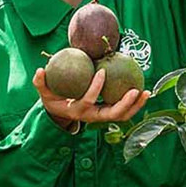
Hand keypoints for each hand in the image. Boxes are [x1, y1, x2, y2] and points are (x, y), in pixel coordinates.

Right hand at [33, 67, 150, 127]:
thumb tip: (39, 70)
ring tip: (145, 92)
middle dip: (124, 104)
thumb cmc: (54, 99)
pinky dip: (135, 104)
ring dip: (135, 106)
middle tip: (134, 90)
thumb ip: (41, 83)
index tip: (101, 72)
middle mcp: (91, 116)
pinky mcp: (109, 114)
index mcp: (77, 110)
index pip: (87, 101)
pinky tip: (144, 91)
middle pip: (111, 115)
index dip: (95, 88)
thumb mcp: (44, 93)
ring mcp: (101, 117)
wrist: (61, 112)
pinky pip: (124, 111)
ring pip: (121, 116)